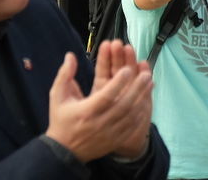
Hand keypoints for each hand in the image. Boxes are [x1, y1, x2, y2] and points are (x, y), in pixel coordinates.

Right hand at [45, 42, 152, 162]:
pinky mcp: (115, 141)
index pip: (105, 96)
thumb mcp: (57, 96)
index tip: (128, 69)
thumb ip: (65, 75)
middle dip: (136, 88)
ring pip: (130, 116)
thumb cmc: (61, 119)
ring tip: (150, 82)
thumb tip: (70, 55)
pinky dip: (140, 114)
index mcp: (85, 111)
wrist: (64, 152)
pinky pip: (131, 127)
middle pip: (122, 105)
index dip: (118, 83)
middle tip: (146, 74)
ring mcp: (109, 134)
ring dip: (141, 98)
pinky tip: (146, 100)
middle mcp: (99, 123)